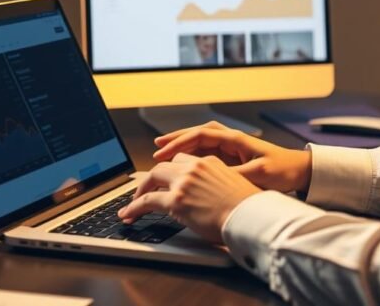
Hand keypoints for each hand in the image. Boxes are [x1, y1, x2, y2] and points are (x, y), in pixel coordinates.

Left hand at [117, 153, 260, 242]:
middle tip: (143, 190)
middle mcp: (195, 168)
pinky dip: (134, 207)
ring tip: (132, 204)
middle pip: (164, 165)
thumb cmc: (247, 210)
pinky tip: (129, 214)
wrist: (251, 218)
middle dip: (150, 178)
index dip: (170, 170)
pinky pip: (147, 200)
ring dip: (139, 191)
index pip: (183, 161)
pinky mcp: (176, 199)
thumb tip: (206, 198)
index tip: (164, 178)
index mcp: (210, 162)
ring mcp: (184, 182)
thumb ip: (214, 186)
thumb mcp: (233, 188)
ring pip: (152, 178)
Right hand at [153, 121, 311, 193]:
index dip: (180, 142)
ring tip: (162, 151)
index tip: (163, 152)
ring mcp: (231, 148)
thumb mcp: (258, 175)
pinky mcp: (233, 158)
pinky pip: (206, 153)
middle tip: (156, 147)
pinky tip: (182, 163)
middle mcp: (231, 140)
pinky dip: (192, 155)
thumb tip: (212, 178)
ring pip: (200, 142)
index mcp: (235, 139)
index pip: (201, 135)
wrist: (300, 171)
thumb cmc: (283, 170)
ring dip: (182, 145)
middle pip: (197, 134)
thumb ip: (235, 176)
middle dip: (176, 139)